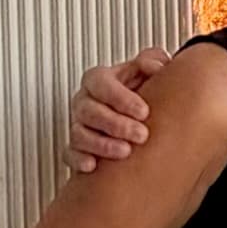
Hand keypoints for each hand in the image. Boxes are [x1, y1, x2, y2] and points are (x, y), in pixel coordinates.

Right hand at [63, 48, 170, 171]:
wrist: (137, 114)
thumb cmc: (140, 90)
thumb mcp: (148, 71)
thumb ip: (153, 61)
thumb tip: (156, 66)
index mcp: (99, 80)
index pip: (101, 83)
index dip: (121, 98)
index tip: (144, 111)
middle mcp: (85, 101)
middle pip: (89, 110)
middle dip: (116, 124)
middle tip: (141, 134)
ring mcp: (79, 124)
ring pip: (79, 134)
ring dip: (102, 144)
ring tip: (126, 151)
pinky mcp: (76, 147)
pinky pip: (69, 154)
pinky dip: (78, 160)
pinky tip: (93, 165)